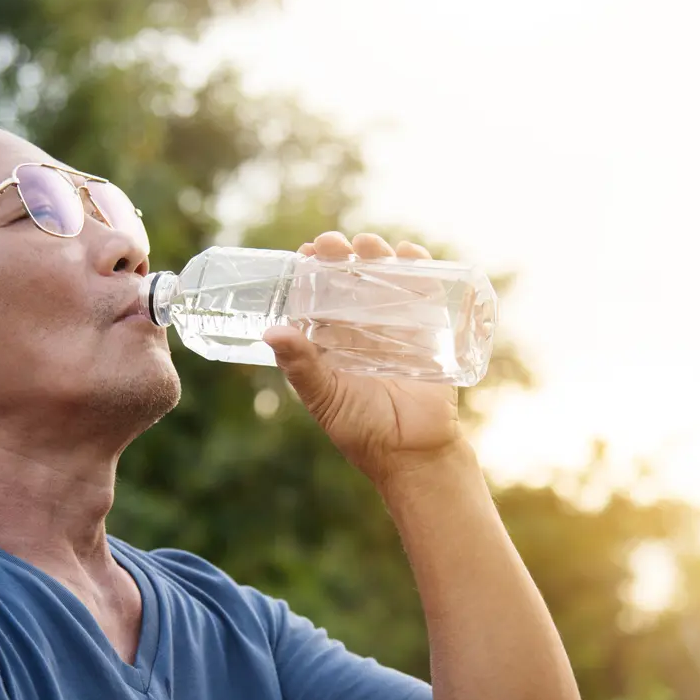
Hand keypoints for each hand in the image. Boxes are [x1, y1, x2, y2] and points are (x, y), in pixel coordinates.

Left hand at [263, 231, 465, 484]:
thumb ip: (301, 367)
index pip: (317, 296)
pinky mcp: (428, 331)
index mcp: (331, 341)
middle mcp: (361, 329)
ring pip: (384, 279)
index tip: (305, 252)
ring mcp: (395, 327)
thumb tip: (271, 332)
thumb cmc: (362, 430)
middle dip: (341, 256)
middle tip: (334, 244)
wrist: (413, 454)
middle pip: (350, 280)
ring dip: (377, 256)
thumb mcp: (325, 398)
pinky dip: (420, 268)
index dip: (311, 271)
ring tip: (369, 245)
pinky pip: (424, 293)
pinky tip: (409, 254)